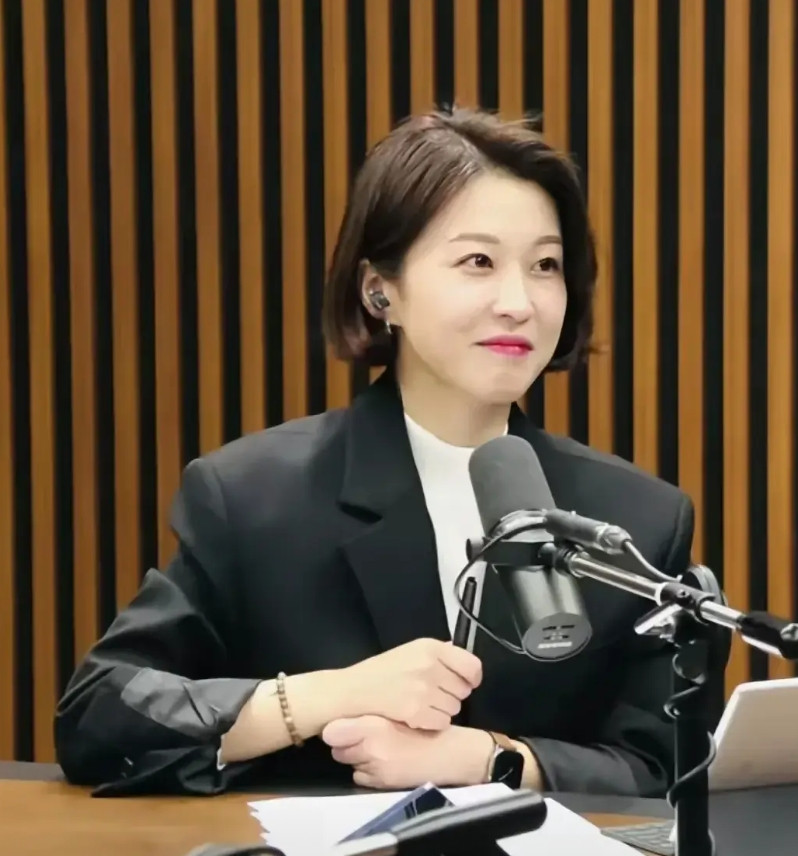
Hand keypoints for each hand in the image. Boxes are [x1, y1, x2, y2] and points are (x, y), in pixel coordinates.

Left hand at [322, 715, 493, 789]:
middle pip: (337, 749)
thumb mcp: (400, 712)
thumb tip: (342, 721)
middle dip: (346, 744)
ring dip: (357, 758)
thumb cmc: (428, 727)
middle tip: (362, 738)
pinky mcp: (383, 782)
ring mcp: (376, 766)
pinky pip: (361, 778)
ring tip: (376, 749)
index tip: (341, 726)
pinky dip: (367, 772)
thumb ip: (372, 716)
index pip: (332, 731)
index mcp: (375, 722)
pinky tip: (384, 763)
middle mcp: (371, 745)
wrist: (453, 753)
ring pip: (349, 763)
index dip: (335, 729)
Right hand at [340, 639, 481, 729]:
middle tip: (433, 695)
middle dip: (452, 695)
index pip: (471, 665)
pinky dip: (433, 724)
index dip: (472, 678)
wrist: (352, 691)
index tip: (466, 683)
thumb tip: (456, 649)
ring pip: (454, 708)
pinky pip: (442, 723)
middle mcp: (430, 665)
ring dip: (442, 710)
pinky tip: (417, 717)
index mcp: (430, 647)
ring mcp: (424, 689)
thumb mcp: (408, 651)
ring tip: (422, 705)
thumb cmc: (379, 671)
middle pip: (464, 690)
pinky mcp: (417, 711)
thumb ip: (435, 653)